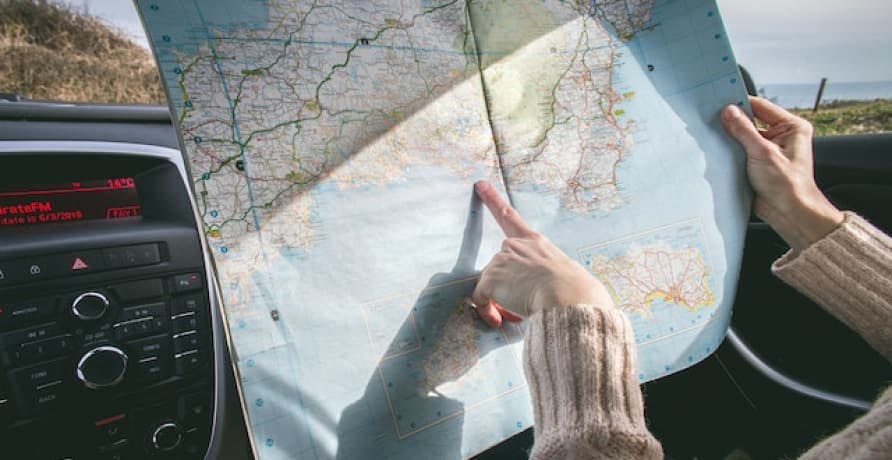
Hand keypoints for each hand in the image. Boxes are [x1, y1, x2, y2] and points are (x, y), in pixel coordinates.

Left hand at [471, 181, 612, 326]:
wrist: (569, 297)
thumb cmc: (576, 292)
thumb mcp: (566, 274)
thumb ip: (550, 275)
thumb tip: (548, 292)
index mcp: (536, 242)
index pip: (510, 217)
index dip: (493, 200)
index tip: (480, 185)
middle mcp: (516, 246)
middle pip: (499, 267)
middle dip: (504, 286)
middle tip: (518, 305)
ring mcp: (501, 260)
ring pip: (491, 285)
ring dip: (500, 301)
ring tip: (519, 313)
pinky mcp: (491, 277)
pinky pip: (480, 299)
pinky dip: (487, 311)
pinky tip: (499, 319)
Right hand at [721, 96, 843, 250]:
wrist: (789, 213)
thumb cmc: (789, 185)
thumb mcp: (763, 153)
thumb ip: (744, 130)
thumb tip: (729, 111)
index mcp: (791, 127)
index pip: (761, 106)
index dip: (740, 103)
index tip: (720, 103)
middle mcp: (782, 136)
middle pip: (751, 121)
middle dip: (733, 123)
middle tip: (714, 120)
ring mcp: (769, 150)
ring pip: (743, 136)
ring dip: (731, 139)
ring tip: (716, 138)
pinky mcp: (758, 163)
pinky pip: (740, 151)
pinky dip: (730, 152)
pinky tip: (719, 152)